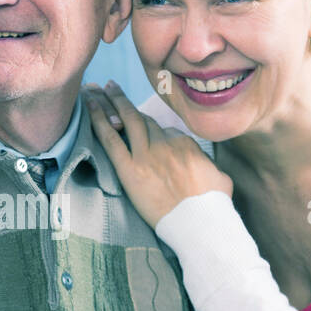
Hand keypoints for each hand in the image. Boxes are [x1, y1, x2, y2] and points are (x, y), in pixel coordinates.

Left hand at [84, 81, 232, 227]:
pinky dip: (99, 120)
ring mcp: (146, 155)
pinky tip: (90, 105)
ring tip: (93, 89)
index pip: (163, 130)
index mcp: (185, 142)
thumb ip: (205, 163)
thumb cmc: (214, 206)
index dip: (149, 128)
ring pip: (124, 120)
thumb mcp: (219, 176)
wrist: (201, 223)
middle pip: (140, 117)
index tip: (138, 125)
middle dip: (121, 100)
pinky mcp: (130, 170)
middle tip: (109, 87)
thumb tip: (201, 164)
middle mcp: (165, 143)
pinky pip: (111, 140)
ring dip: (107, 102)